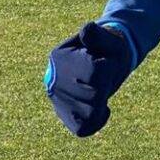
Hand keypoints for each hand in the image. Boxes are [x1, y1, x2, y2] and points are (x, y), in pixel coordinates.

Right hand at [44, 21, 136, 137]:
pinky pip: (83, 129)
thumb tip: (86, 30)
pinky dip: (96, 122)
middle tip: (103, 76)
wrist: (103, 61)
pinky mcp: (66, 117)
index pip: (93, 72)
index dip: (106, 67)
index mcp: (59, 57)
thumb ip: (96, 35)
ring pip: (90, 113)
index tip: (103, 60)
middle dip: (105, 85)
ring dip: (102, 102)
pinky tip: (103, 109)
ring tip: (100, 90)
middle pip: (93, 94)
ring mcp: (58, 101)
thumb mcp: (105, 37)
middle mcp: (52, 81)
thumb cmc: (106, 48)